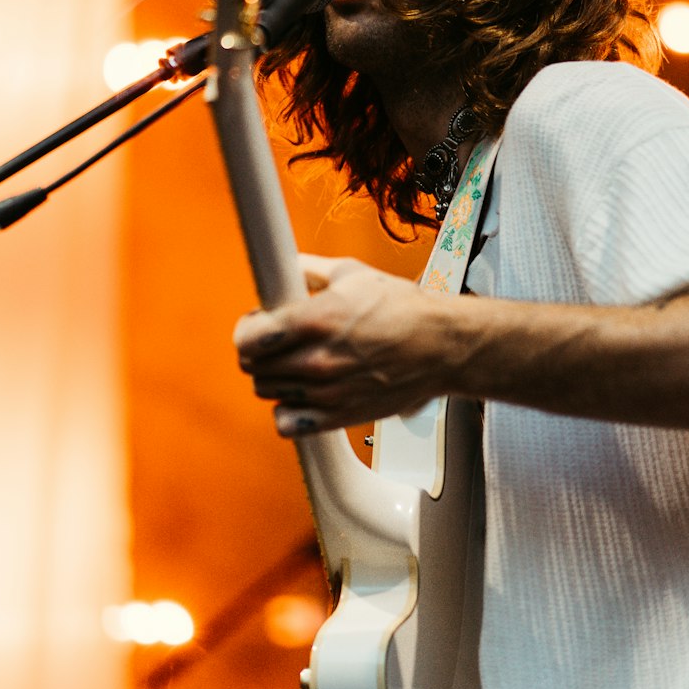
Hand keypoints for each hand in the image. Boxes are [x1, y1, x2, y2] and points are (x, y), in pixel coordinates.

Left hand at [234, 254, 448, 436]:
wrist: (441, 347)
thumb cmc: (404, 310)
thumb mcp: (352, 274)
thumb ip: (310, 270)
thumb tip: (285, 264)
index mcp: (316, 320)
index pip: (248, 338)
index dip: (246, 331)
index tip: (255, 326)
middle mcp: (317, 359)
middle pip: (253, 367)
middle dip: (260, 353)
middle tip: (277, 344)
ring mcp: (327, 391)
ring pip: (268, 393)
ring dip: (275, 379)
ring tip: (295, 366)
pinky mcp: (339, 416)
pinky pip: (288, 424)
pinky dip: (289, 412)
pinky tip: (303, 396)